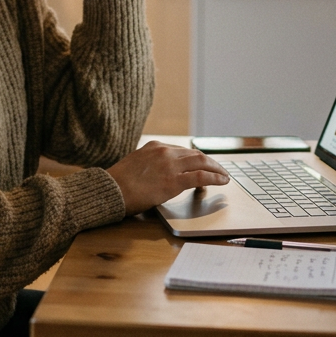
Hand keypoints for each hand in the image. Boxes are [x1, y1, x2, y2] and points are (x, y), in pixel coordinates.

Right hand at [106, 141, 229, 215]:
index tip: (202, 164)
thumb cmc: (119, 182)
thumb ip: (150, 164)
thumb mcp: (136, 164)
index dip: (196, 159)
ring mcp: (170, 165)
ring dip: (216, 169)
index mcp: (154, 146)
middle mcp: (165, 152)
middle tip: (219, 170)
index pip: (182, 151)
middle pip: (196, 154)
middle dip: (210, 162)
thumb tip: (161, 173)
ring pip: (202, 162)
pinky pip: (201, 177)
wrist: (111, 190)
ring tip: (224, 176)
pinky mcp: (173, 181)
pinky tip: (222, 182)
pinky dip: (214, 178)